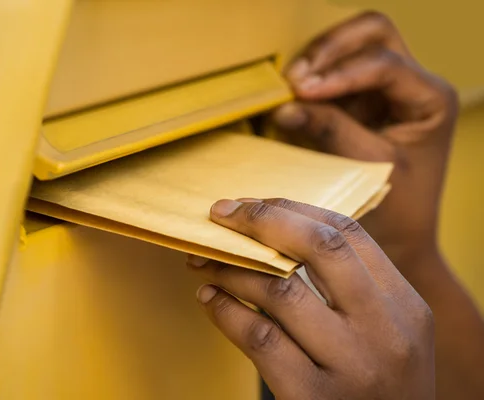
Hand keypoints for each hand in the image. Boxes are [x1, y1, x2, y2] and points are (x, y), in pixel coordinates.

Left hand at [187, 198, 434, 398]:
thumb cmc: (377, 386)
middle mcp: (384, 332)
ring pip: (280, 290)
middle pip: (319, 247)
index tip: (250, 205)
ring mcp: (352, 366)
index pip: (347, 233)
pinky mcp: (313, 398)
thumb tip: (277, 235)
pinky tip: (210, 299)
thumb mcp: (388, 334)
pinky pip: (259, 338)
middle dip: (260, 220)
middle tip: (220, 213)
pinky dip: (225, 311)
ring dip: (230, 268)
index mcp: (405, 305)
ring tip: (204, 261)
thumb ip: (352, 289)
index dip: (291, 209)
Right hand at [272, 11, 458, 266]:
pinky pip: (335, 76)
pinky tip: (294, 96)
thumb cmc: (397, 208)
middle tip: (296, 77)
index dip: (340, 74)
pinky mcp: (361, 103)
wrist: (401, 236)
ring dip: (320, 60)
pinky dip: (313, 81)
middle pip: (374, 33)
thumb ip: (330, 131)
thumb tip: (285, 108)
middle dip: (332, 48)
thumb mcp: (367, 167)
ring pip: (353, 46)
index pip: (384, 65)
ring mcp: (385, 91)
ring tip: (290, 85)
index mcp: (429, 99)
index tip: (302, 90)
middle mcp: (411, 85)